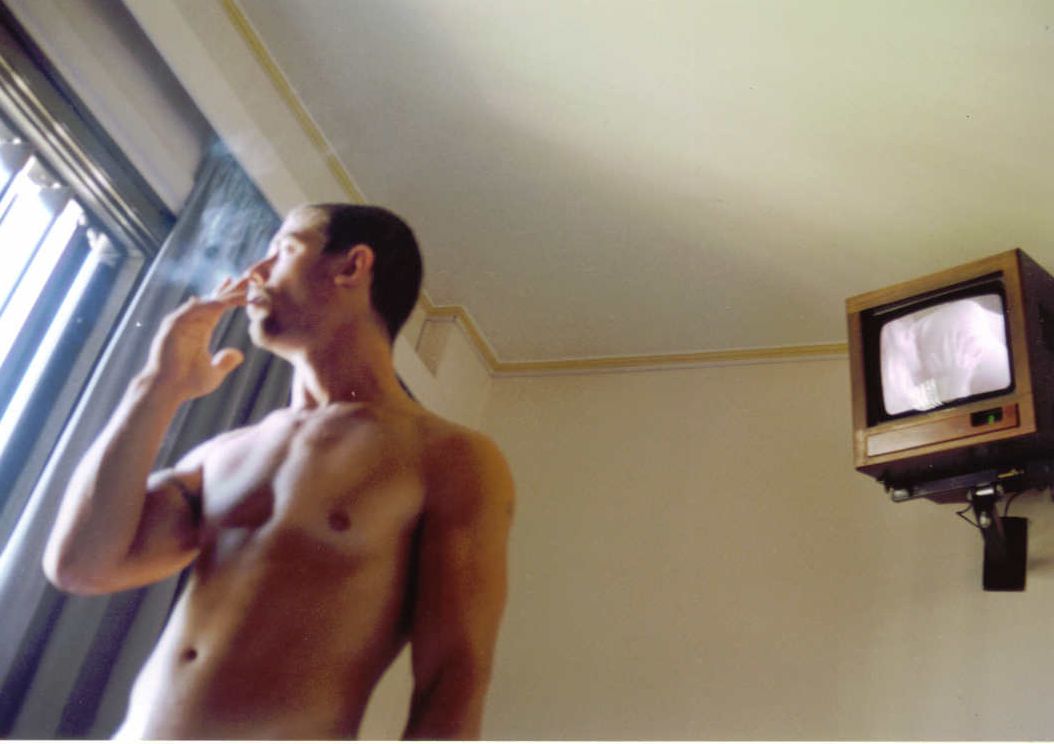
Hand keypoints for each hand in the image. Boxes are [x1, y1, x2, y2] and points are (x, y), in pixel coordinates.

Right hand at [143, 276, 249, 400]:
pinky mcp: (173, 326)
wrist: (167, 389)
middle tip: (247, 276)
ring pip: (206, 302)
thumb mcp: (214, 373)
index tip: (247, 289)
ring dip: (224, 294)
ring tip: (241, 284)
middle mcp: (191, 322)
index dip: (231, 297)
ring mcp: (181, 322)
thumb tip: (239, 354)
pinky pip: (193, 311)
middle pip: (212, 299)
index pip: (217, 308)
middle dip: (230, 288)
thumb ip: (226, 362)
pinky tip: (223, 301)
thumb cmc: (187, 383)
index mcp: (200, 330)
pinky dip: (208, 306)